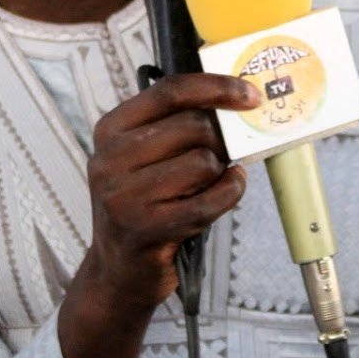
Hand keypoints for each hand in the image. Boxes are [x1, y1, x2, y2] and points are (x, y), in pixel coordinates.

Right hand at [57, 72, 255, 357]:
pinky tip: (228, 189)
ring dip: (219, 173)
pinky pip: (208, 200)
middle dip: (221, 139)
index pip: (169, 91)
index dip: (216, 87)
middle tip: (226, 153)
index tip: (249, 94)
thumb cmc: (143, 205)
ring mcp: (122, 195)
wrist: (118, 270)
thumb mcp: (144, 158)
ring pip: (203, 162)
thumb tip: (236, 103)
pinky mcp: (143, 228)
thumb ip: (177, 127)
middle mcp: (109, 158)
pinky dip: (229, 193)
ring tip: (208, 185)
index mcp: (111, 130)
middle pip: (192, 126)